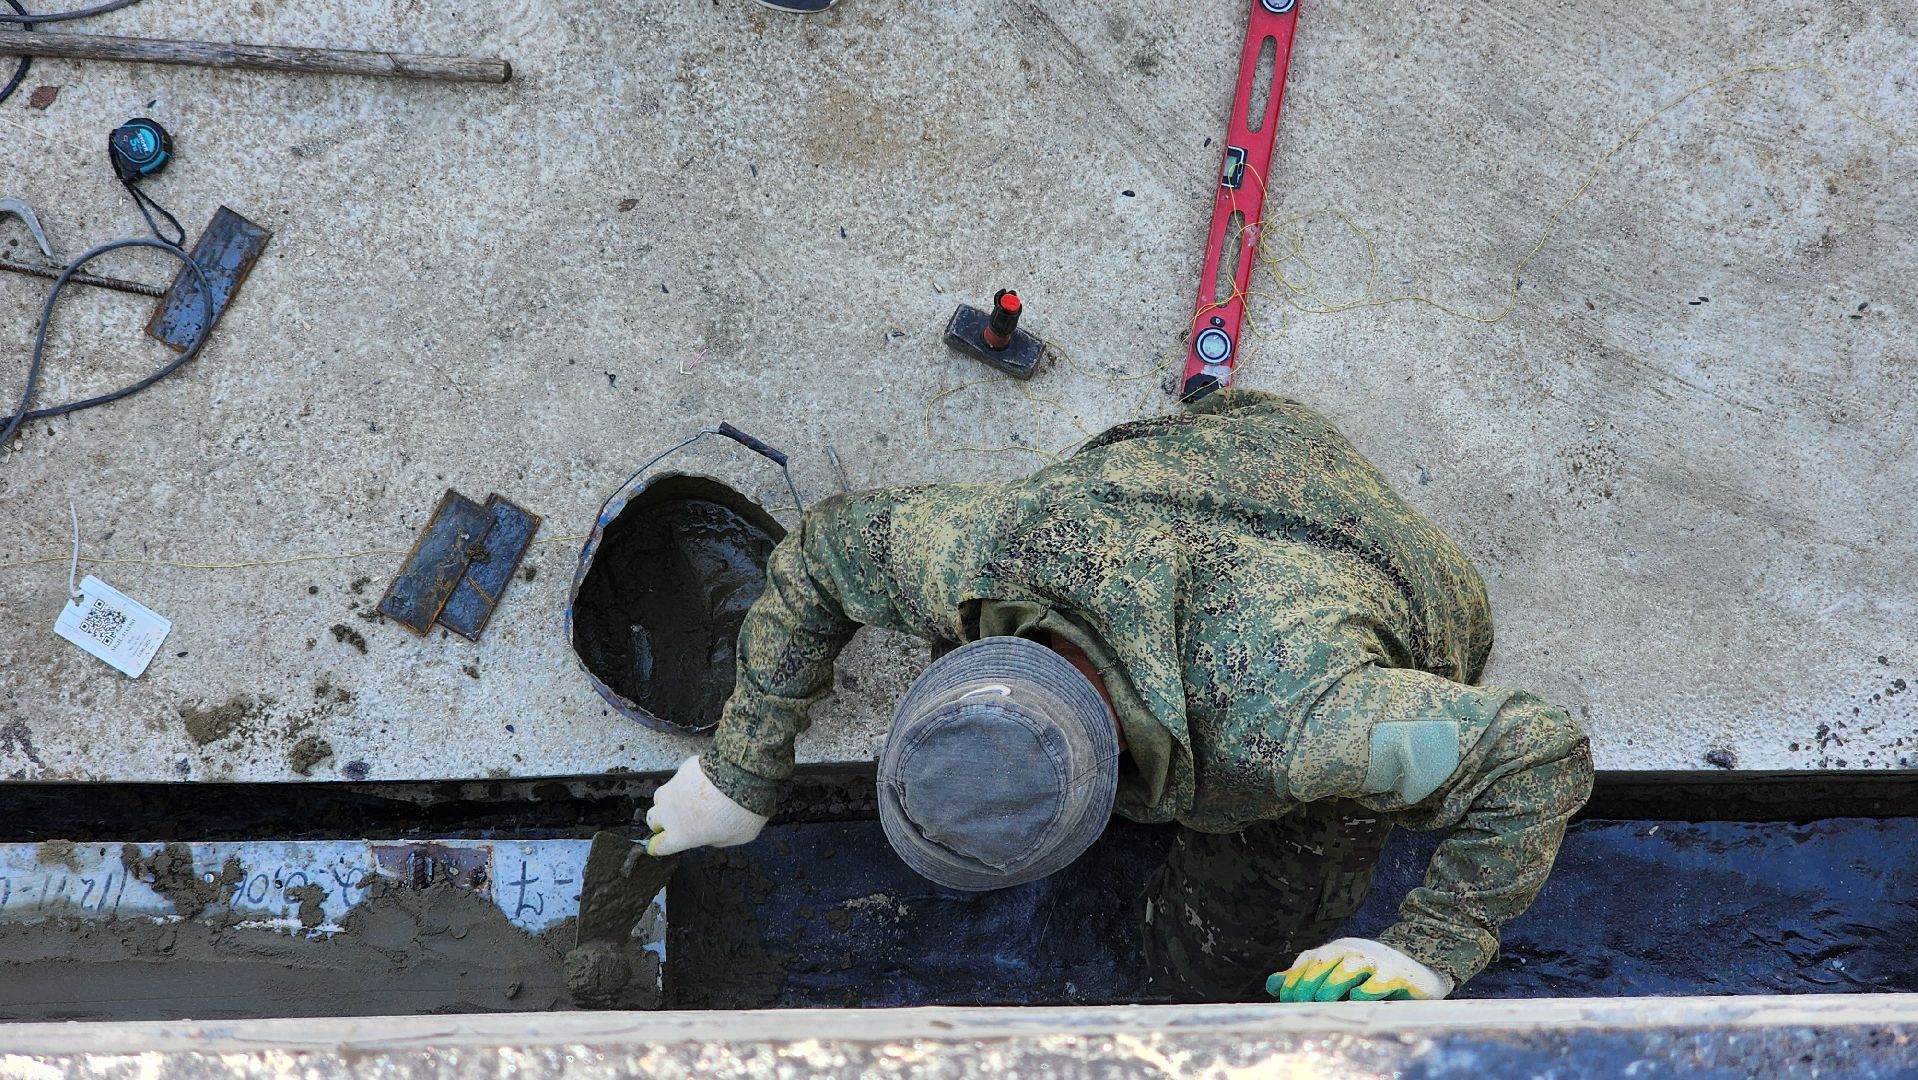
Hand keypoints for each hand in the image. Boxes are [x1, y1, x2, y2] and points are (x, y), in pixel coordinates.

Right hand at [643, 756, 769, 855]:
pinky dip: (684, 783)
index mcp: (680, 835)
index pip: (660, 846)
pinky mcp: (681, 770)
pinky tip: (699, 783)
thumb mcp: (735, 837)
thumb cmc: (740, 812)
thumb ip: (716, 840)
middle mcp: (670, 813)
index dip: (658, 847)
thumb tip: (711, 835)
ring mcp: (673, 789)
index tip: (657, 847)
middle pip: (652, 820)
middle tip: (673, 823)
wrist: (740, 778)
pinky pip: (677, 779)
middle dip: (660, 823)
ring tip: (682, 801)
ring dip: (667, 802)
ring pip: (660, 797)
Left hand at [1268, 937, 1453, 1001]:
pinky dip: (1367, 990)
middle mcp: (1351, 952)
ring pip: (1348, 967)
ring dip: (1332, 982)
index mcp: (1334, 952)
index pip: (1307, 961)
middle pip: (1324, 962)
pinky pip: (1378, 981)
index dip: (1294, 978)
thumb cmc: (1370, 973)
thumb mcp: (1335, 971)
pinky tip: (1357, 999)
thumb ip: (1305, 977)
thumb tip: (1271, 984)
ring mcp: (1373, 961)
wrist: (1417, 968)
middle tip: (1298, 1001)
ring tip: (1321, 998)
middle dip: (1308, 980)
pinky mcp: (1394, 975)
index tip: (1284, 999)